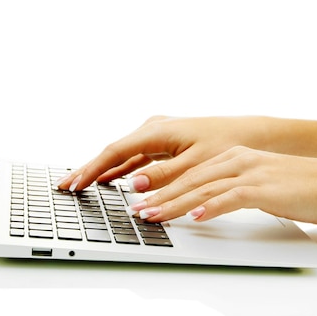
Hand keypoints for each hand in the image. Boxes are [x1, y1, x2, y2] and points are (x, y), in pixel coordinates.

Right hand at [55, 115, 268, 192]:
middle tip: (65, 186)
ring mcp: (158, 135)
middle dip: (89, 169)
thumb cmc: (229, 143)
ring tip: (80, 184)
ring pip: (123, 155)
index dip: (92, 170)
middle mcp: (154, 129)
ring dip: (102, 170)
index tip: (74, 184)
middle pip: (113, 152)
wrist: (251, 134)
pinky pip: (135, 158)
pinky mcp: (165, 144)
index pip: (115, 152)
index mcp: (158, 130)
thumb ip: (164, 176)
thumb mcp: (197, 163)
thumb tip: (133, 184)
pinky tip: (109, 179)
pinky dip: (120, 169)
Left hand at [129, 146, 316, 225]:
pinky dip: (210, 208)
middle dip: (160, 195)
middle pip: (190, 180)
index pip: (192, 173)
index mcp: (235, 157)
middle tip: (136, 209)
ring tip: (152, 214)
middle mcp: (238, 160)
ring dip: (175, 203)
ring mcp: (251, 172)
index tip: (143, 197)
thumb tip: (209, 205)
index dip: (165, 186)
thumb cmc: (303, 186)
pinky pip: (231, 198)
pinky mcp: (265, 188)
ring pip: (204, 188)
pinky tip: (194, 217)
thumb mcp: (262, 183)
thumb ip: (234, 190)